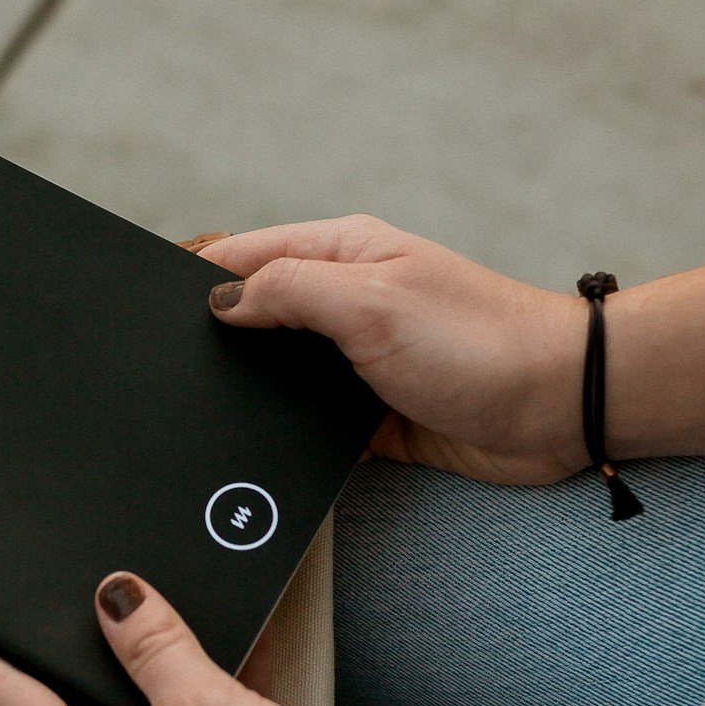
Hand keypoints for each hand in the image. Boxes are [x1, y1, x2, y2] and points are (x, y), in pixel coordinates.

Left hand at [0, 573, 425, 705]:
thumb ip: (157, 648)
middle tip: (1, 586)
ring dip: (120, 654)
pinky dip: (187, 673)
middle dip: (31, 644)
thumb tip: (113, 594)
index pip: (4, 698)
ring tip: (103, 596)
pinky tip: (211, 632)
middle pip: (54, 700)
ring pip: (122, 704)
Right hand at [200, 217, 588, 483]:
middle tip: (162, 370)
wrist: (559, 410)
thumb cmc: (480, 342)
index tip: (145, 309)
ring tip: (200, 413)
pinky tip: (254, 451)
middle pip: (254, 314)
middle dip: (212, 338)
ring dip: (249, 390)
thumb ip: (289, 291)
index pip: (243, 254)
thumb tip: (219, 301)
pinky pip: (307, 423)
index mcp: (341, 254)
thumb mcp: (371, 301)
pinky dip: (283, 434)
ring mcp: (356, 360)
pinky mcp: (370, 414)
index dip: (193, 277)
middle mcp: (345, 301)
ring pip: (276, 373)